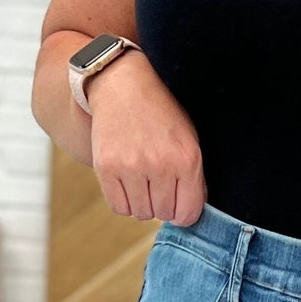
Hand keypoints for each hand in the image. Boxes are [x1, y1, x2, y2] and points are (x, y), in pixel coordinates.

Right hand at [85, 49, 205, 223]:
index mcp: (186, 159)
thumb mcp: (189, 139)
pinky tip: (128, 183)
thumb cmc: (160, 115)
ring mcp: (131, 167)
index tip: (178, 204)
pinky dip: (124, 202)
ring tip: (142, 181)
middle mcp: (160, 165)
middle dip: (162, 205)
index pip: (188, 213)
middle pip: (164, 214)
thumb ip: (194, 177)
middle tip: (157, 186)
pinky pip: (119, 207)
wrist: (123, 87)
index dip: (184, 214)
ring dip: (143, 204)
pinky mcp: (106, 168)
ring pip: (141, 214)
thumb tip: (190, 213)